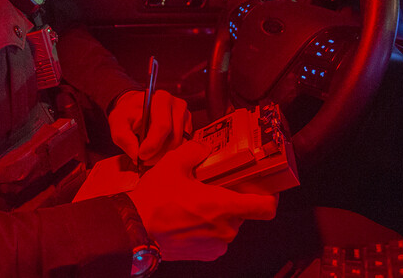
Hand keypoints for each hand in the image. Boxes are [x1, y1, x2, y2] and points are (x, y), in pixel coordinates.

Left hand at [108, 89, 190, 166]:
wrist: (136, 108)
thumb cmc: (128, 113)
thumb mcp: (118, 122)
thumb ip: (123, 138)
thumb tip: (135, 154)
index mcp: (161, 99)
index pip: (162, 126)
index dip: (152, 145)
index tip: (140, 155)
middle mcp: (177, 106)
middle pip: (173, 138)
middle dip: (156, 154)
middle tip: (142, 160)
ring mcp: (185, 117)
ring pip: (179, 145)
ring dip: (163, 156)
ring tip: (147, 156)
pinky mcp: (188, 127)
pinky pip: (182, 146)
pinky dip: (169, 153)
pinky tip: (156, 152)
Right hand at [127, 141, 277, 261]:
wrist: (134, 230)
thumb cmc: (154, 200)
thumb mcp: (172, 164)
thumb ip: (194, 151)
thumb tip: (203, 148)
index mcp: (224, 206)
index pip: (266, 208)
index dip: (268, 197)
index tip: (262, 189)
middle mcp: (226, 229)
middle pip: (242, 213)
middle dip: (230, 200)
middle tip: (211, 187)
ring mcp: (215, 245)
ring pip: (227, 225)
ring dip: (216, 214)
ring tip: (194, 202)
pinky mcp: (203, 254)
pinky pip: (214, 238)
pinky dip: (206, 228)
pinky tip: (187, 218)